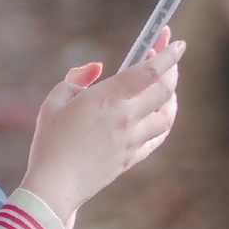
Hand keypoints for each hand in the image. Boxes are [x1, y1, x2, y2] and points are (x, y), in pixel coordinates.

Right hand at [18, 29, 182, 222]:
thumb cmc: (50, 141)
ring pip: (167, 116)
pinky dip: (163, 123)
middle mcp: (126, 118)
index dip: (167, 54)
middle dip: (172, 69)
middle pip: (165, 90)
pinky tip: (157, 116)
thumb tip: (98, 68)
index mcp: (107, 99)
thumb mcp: (55, 100)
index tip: (178, 43)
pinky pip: (157, 137)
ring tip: (164, 87)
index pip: (150, 71)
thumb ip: (77, 78)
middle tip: (168, 58)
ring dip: (171, 98)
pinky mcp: (131, 158)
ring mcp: (132, 140)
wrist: (54, 186)